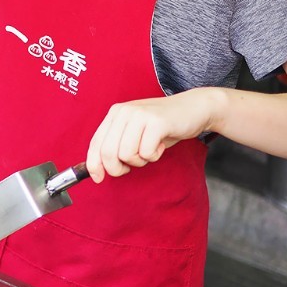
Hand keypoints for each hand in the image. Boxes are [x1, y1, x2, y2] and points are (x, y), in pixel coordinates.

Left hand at [85, 88, 221, 182]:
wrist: (193, 108)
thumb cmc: (162, 126)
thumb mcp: (134, 133)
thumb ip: (117, 146)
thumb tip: (98, 170)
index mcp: (115, 114)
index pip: (95, 143)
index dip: (93, 164)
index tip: (98, 178)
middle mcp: (123, 112)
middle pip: (108, 153)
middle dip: (118, 168)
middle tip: (132, 165)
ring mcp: (139, 115)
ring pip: (126, 155)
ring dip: (140, 161)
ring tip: (150, 149)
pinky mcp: (156, 122)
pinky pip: (146, 153)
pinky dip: (154, 156)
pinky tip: (161, 144)